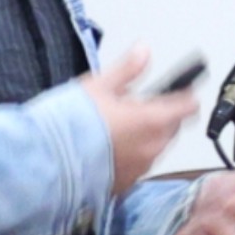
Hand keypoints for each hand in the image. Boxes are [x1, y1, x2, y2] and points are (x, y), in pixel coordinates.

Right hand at [75, 47, 202, 190]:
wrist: (46, 162)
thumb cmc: (71, 123)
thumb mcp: (97, 86)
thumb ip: (127, 69)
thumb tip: (144, 50)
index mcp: (152, 120)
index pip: (188, 107)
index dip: (185, 96)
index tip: (179, 90)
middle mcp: (152, 146)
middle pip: (173, 128)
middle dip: (164, 116)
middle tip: (139, 107)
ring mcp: (141, 168)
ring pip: (157, 147)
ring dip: (149, 137)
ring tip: (120, 127)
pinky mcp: (125, 183)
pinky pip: (139, 165)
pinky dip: (133, 155)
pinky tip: (111, 148)